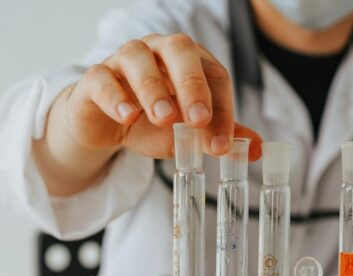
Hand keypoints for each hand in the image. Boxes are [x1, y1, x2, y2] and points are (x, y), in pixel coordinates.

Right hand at [65, 34, 261, 158]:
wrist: (106, 128)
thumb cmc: (151, 122)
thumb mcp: (189, 133)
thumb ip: (219, 137)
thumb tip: (258, 150)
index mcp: (189, 62)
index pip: (213, 75)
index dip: (221, 109)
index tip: (222, 144)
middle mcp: (158, 52)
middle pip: (179, 49)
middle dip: (192, 84)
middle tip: (198, 119)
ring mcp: (123, 61)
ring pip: (138, 58)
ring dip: (154, 88)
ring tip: (164, 119)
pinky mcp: (94, 79)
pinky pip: (102, 78)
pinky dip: (116, 96)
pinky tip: (128, 117)